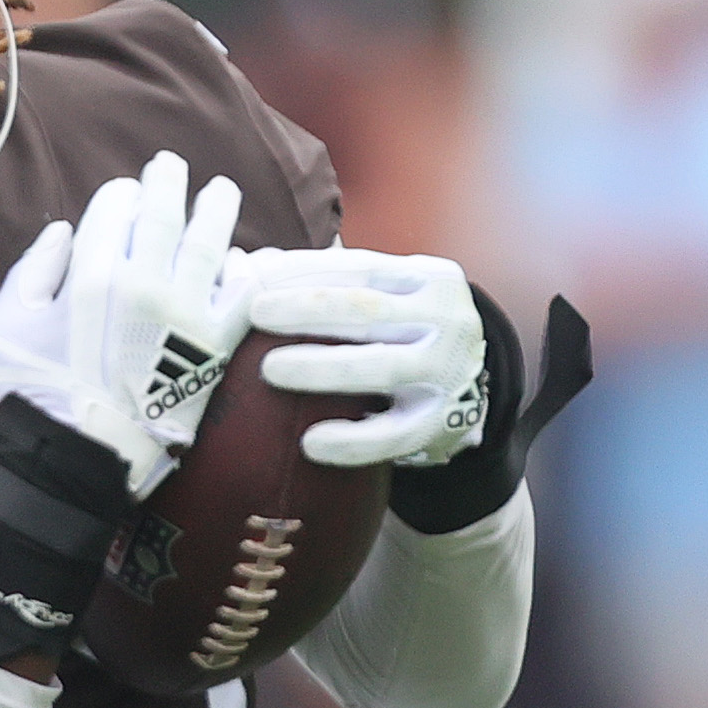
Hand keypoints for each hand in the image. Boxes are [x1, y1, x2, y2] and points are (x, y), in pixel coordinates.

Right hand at [0, 150, 244, 495]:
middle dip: (167, 181)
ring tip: (219, 191)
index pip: (114, 209)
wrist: (80, 457)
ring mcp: (186, 312)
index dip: (119, 195)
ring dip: (217, 207)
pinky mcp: (216, 343)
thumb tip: (61, 232)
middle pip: (165, 212)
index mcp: (89, 276)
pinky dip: (248, 269)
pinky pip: (244, 291)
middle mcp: (143, 284)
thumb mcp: (0, 329)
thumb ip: (28, 273)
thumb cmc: (33, 394)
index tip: (124, 194)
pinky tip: (244, 258)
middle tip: (170, 166)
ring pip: (211, 239)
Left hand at [232, 246, 487, 469]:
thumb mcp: (386, 294)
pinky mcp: (439, 422)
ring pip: (379, 367)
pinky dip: (351, 441)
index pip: (360, 268)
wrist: (466, 387)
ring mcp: (446, 372)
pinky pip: (392, 435)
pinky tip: (311, 442)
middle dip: (304, 310)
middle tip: (253, 313)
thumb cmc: (402, 331)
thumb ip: (329, 278)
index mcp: (429, 278)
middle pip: (366, 310)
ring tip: (269, 368)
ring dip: (320, 367)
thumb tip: (241, 264)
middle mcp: (446, 321)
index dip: (304, 271)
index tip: (254, 276)